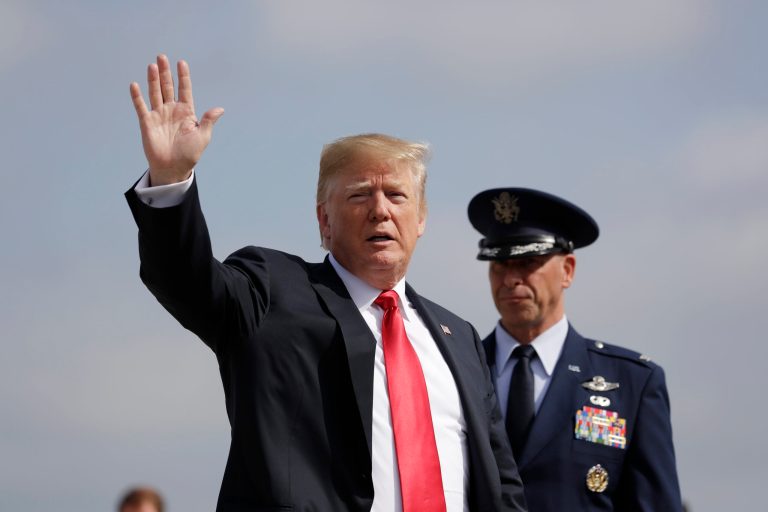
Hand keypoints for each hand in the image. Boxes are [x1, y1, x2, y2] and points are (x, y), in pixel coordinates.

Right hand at [130, 54, 223, 184]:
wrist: (173, 168)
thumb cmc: (189, 154)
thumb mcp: (203, 137)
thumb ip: (208, 121)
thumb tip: (219, 109)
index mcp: (186, 112)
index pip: (184, 90)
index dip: (183, 76)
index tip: (181, 62)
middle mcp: (171, 110)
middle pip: (168, 87)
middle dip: (165, 72)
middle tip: (162, 57)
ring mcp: (159, 115)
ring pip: (155, 93)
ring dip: (153, 80)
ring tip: (152, 66)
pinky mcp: (147, 122)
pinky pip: (141, 107)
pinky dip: (137, 97)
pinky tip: (135, 85)